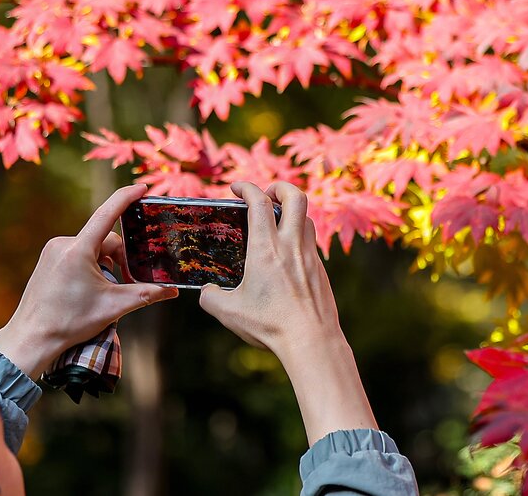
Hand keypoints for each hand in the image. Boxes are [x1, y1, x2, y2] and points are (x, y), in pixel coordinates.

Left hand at [0, 185, 177, 378]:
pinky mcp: (48, 259)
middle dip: (121, 257)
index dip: (126, 197)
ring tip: (106, 290)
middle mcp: (63, 244)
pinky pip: (78, 253)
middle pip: (105, 239)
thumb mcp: (114, 307)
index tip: (142, 188)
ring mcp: (53, 251)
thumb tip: (173, 290)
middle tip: (129, 282)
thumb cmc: (69, 322)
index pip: (107, 213)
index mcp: (79, 250)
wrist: (32, 338)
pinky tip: (90, 288)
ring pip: (92, 247)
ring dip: (105, 263)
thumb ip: (147, 294)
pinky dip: (91, 265)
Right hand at [200, 181, 376, 443]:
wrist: (311, 341)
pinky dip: (299, 235)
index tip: (235, 187)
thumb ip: (210, 297)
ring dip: (291, 210)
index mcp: (266, 249)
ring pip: (307, 217)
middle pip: (295, 196)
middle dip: (279, 186)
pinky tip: (287, 253)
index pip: (259, 202)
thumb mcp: (228, 313)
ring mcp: (310, 256)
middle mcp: (291, 245)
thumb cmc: (270, 326)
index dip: (246, 187)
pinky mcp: (321, 271)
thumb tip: (207, 291)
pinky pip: (311, 241)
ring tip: (276, 221)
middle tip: (266, 193)